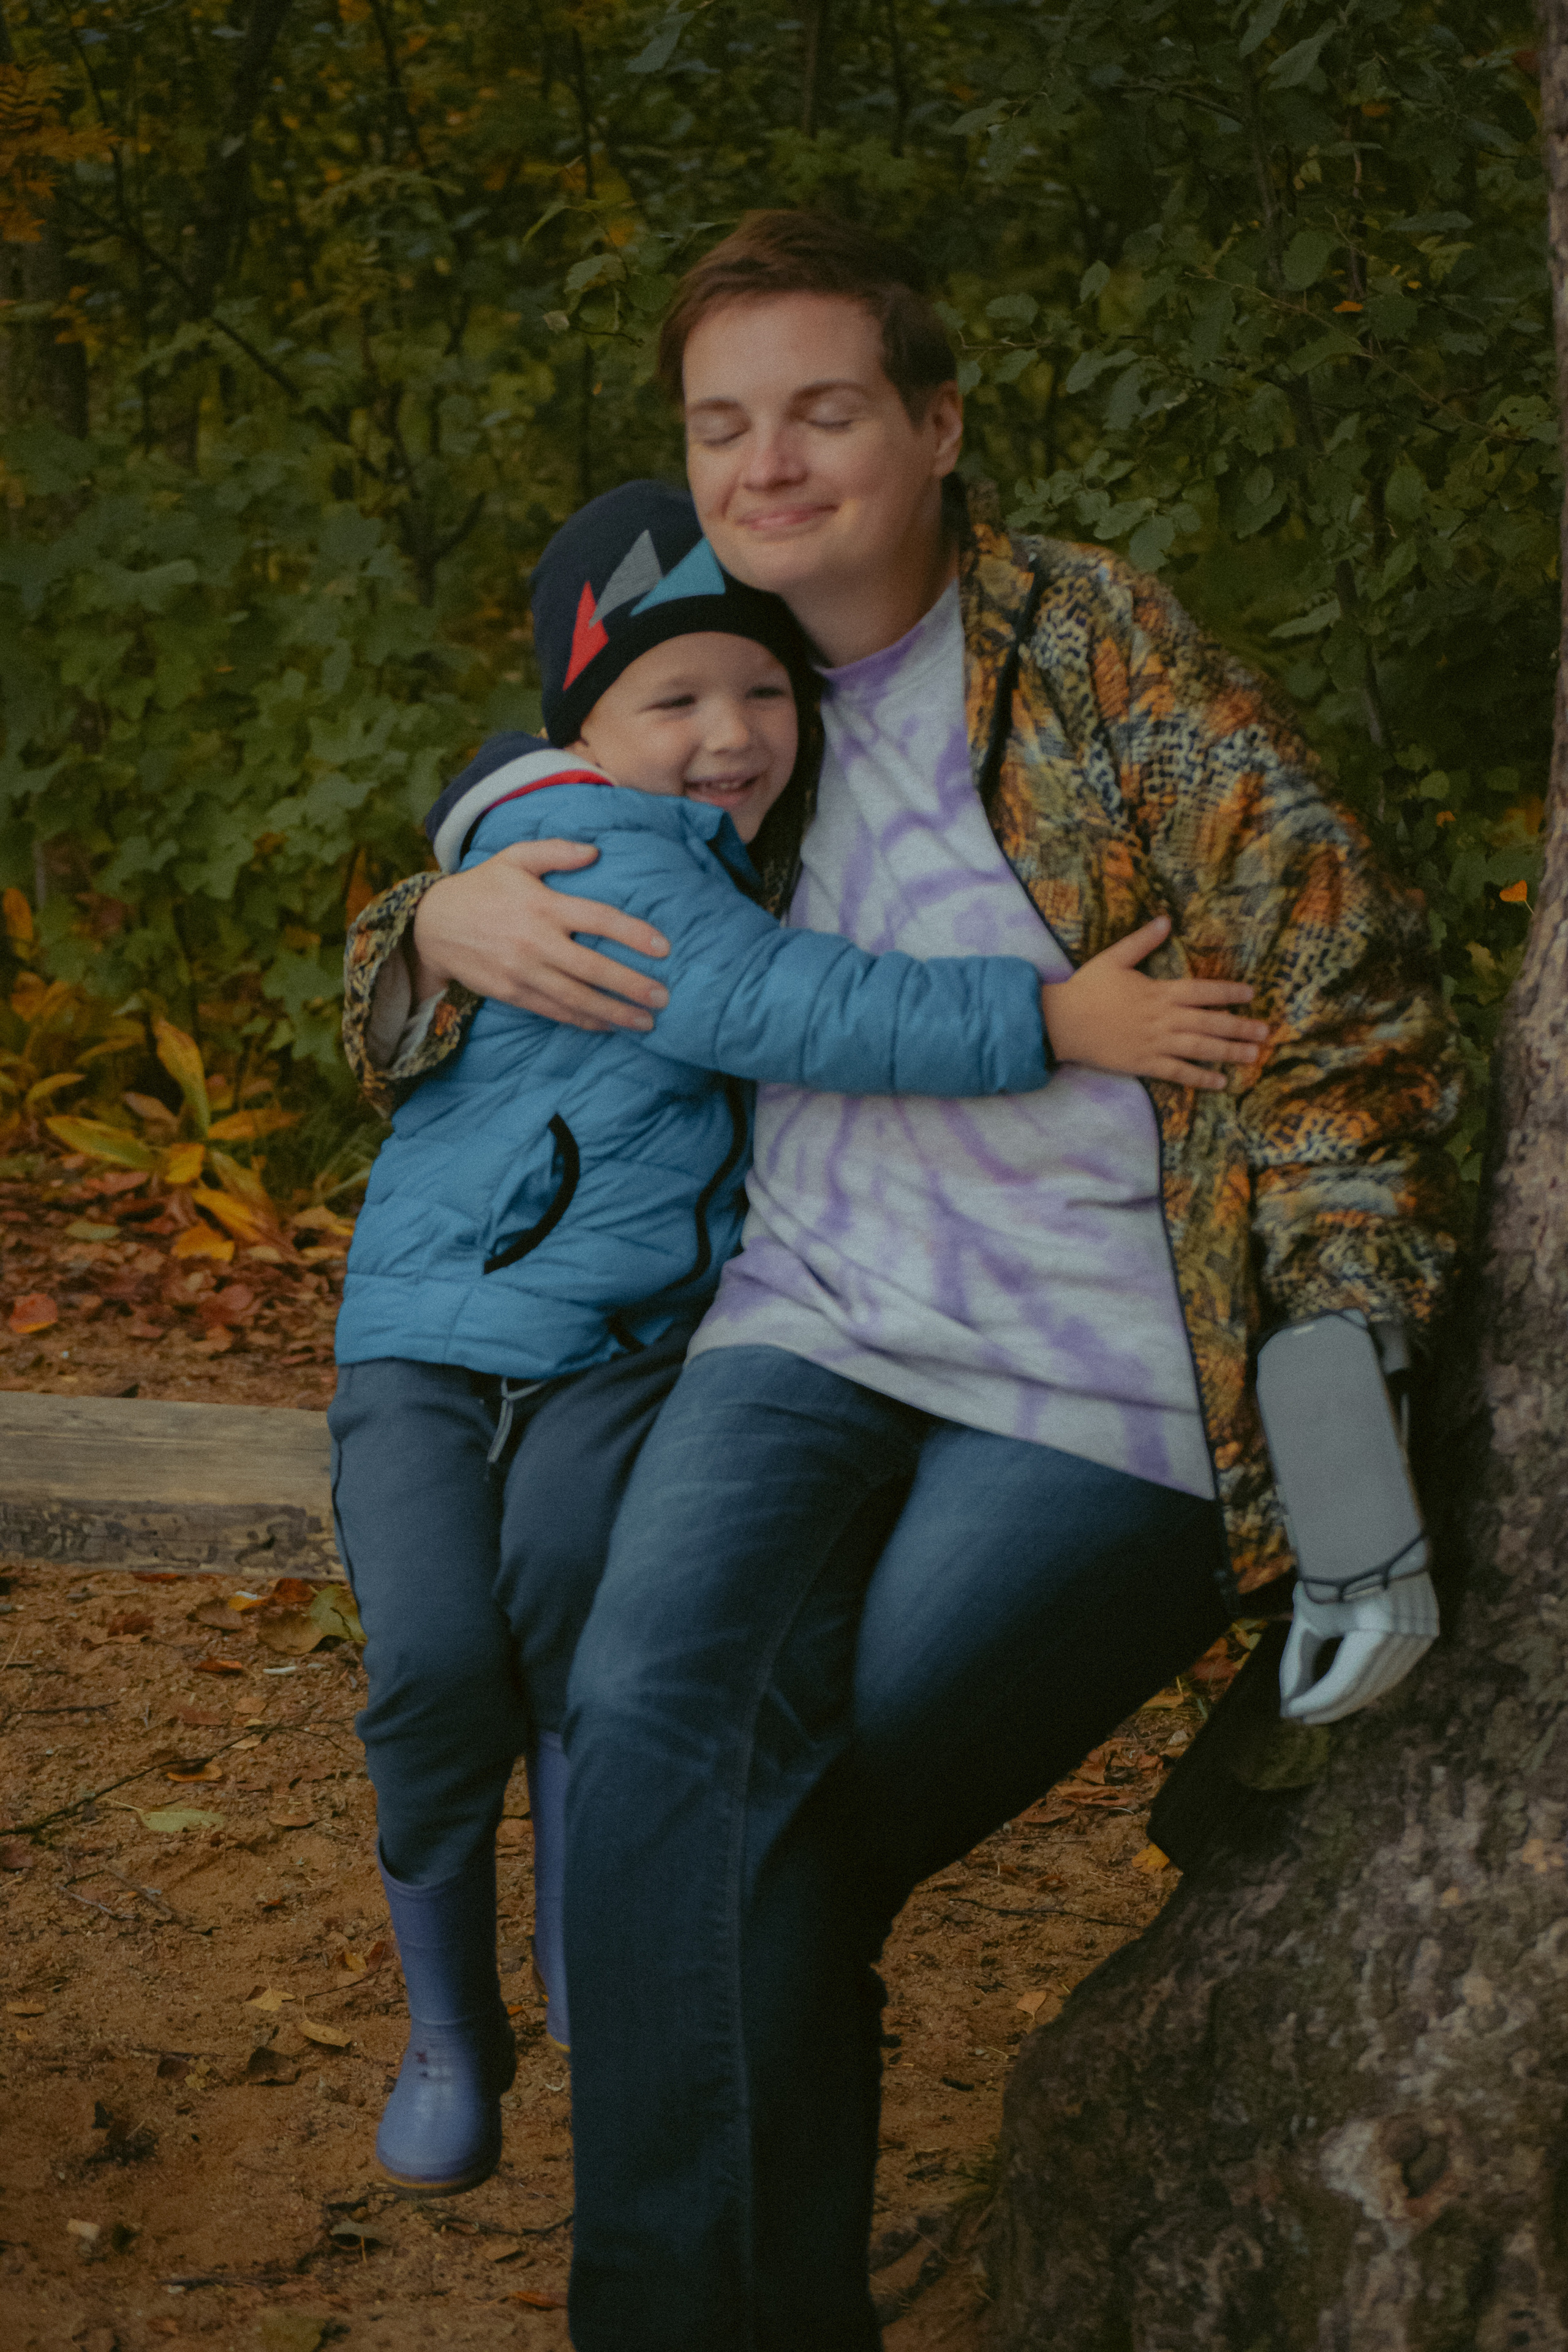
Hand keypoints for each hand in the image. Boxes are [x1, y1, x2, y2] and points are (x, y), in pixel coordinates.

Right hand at [411, 840, 670, 1032]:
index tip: (664, 948)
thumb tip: (596, 851)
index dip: (634, 934)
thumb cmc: (481, 887)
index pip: (599, 919)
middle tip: (664, 997)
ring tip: (646, 1022)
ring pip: (576, 998)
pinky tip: (608, 1026)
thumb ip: (556, 851)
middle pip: (593, 968)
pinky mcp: (512, 993)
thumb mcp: (514, 857)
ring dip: (614, 1012)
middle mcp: (536, 941)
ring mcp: (523, 971)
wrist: (432, 926)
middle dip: (631, 985)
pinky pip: (554, 1011)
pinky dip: (583, 1021)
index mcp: (544, 905)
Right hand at [1040, 914, 1268, 1088]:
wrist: (1061, 1023)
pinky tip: (1220, 1082)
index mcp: (1158, 992)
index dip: (1228, 993)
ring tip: (1253, 1055)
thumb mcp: (1113, 958)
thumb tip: (1165, 920)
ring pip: (1200, 1049)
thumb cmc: (1086, 989)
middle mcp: (1162, 1019)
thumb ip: (1142, 941)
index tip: (1250, 995)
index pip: (1202, 991)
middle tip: (1266, 1032)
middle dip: (1239, 1027)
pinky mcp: (1143, 1064)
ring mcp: (1154, 1043)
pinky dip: (1200, 1078)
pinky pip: (1177, 1073)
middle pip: (1209, 1023)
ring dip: (1228, 1052)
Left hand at [1278, 1571, 1438, 1725]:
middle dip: (1329, 1706)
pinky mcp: (1427, 1630)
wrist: (1372, 1536)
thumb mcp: (1309, 1614)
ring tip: (1320, 1707)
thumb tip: (1288, 1703)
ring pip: (1384, 1683)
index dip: (1314, 1701)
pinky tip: (1350, 1689)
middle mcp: (1405, 1635)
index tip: (1288, 1711)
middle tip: (1301, 1714)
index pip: (1343, 1682)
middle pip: (1364, 1687)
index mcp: (1376, 1629)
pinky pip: (1397, 1669)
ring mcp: (1421, 1634)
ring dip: (1351, 1699)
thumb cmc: (1334, 1573)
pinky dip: (1373, 1682)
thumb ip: (1298, 1659)